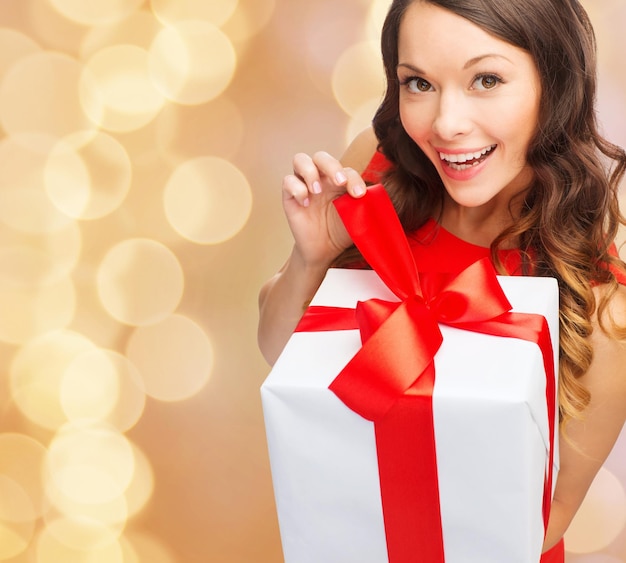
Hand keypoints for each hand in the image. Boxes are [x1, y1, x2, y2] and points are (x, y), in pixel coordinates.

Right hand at [282, 151, 366, 268]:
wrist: (324, 250)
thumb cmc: (342, 231)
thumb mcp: (358, 218)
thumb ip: (367, 205)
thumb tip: (380, 198)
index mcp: (339, 180)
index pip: (346, 170)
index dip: (353, 179)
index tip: (359, 194)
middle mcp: (321, 178)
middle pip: (321, 157)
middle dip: (332, 166)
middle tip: (340, 182)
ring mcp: (304, 185)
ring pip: (300, 159)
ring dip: (310, 172)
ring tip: (317, 191)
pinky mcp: (290, 196)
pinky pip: (288, 181)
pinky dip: (297, 189)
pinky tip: (305, 204)